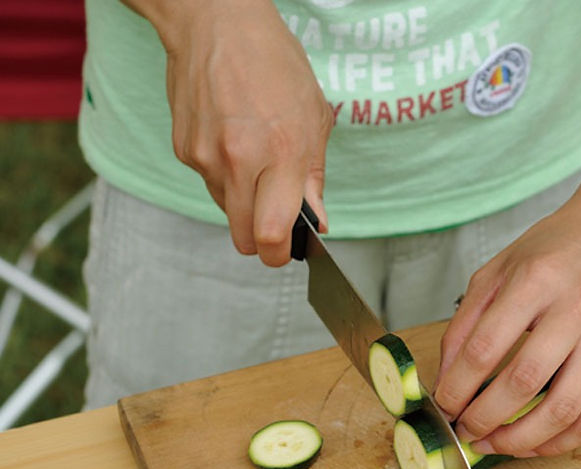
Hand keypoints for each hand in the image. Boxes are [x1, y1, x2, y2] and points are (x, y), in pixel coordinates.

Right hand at [156, 0, 331, 264]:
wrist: (216, 22)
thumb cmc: (274, 64)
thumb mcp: (315, 118)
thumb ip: (313, 177)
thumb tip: (317, 220)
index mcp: (280, 153)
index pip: (271, 234)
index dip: (280, 254)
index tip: (287, 251)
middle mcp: (238, 160)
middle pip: (243, 238)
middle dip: (261, 241)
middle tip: (275, 223)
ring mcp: (205, 157)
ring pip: (227, 211)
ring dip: (245, 202)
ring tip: (257, 161)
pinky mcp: (184, 150)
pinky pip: (210, 183)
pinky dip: (225, 176)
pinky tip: (234, 141)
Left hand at [434, 189, 580, 457]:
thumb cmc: (559, 247)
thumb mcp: (500, 267)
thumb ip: (467, 321)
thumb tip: (445, 379)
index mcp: (538, 279)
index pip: (487, 347)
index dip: (458, 386)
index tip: (444, 404)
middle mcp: (578, 308)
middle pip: (524, 382)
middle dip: (483, 418)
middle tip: (464, 429)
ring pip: (564, 410)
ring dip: (520, 440)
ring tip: (494, 443)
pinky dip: (560, 442)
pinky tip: (533, 442)